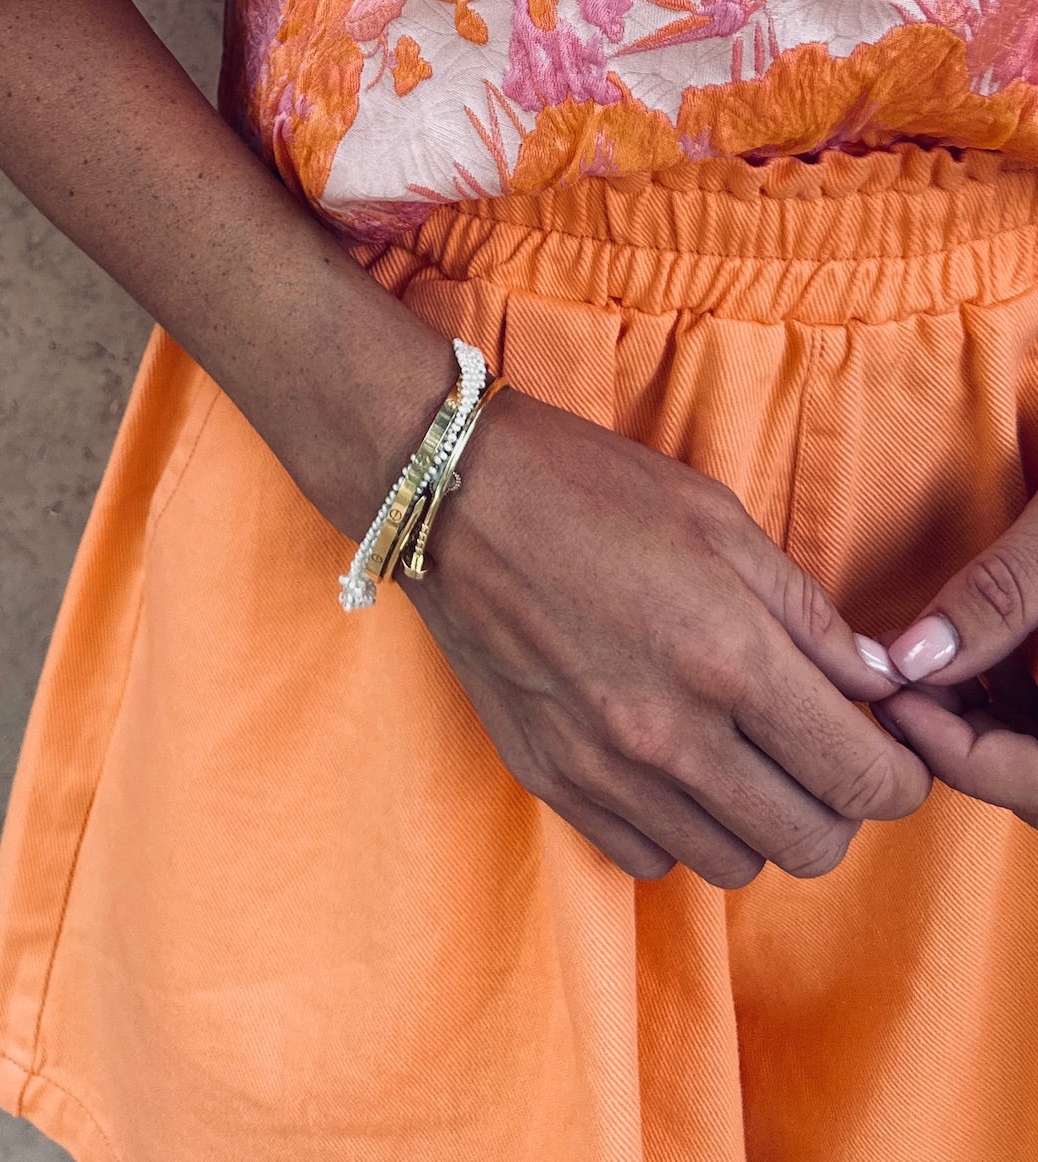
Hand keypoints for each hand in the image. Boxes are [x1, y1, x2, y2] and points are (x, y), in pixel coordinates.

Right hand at [406, 388, 929, 885]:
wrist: (453, 495)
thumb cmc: (591, 487)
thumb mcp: (720, 520)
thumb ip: (808, 614)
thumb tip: (875, 683)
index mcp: (729, 656)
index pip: (860, 777)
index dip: (900, 778)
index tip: (892, 755)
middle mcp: (672, 732)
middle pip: (809, 844)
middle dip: (839, 808)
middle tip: (821, 753)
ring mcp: (606, 769)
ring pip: (733, 864)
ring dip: (757, 821)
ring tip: (741, 755)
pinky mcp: (553, 782)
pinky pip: (649, 859)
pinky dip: (677, 829)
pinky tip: (670, 764)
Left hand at [874, 498, 1037, 823]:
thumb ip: (998, 599)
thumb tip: (910, 659)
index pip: (1036, 788)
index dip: (956, 754)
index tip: (893, 697)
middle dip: (964, 738)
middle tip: (901, 679)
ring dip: (987, 717)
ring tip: (931, 657)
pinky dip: (1016, 693)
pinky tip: (981, 646)